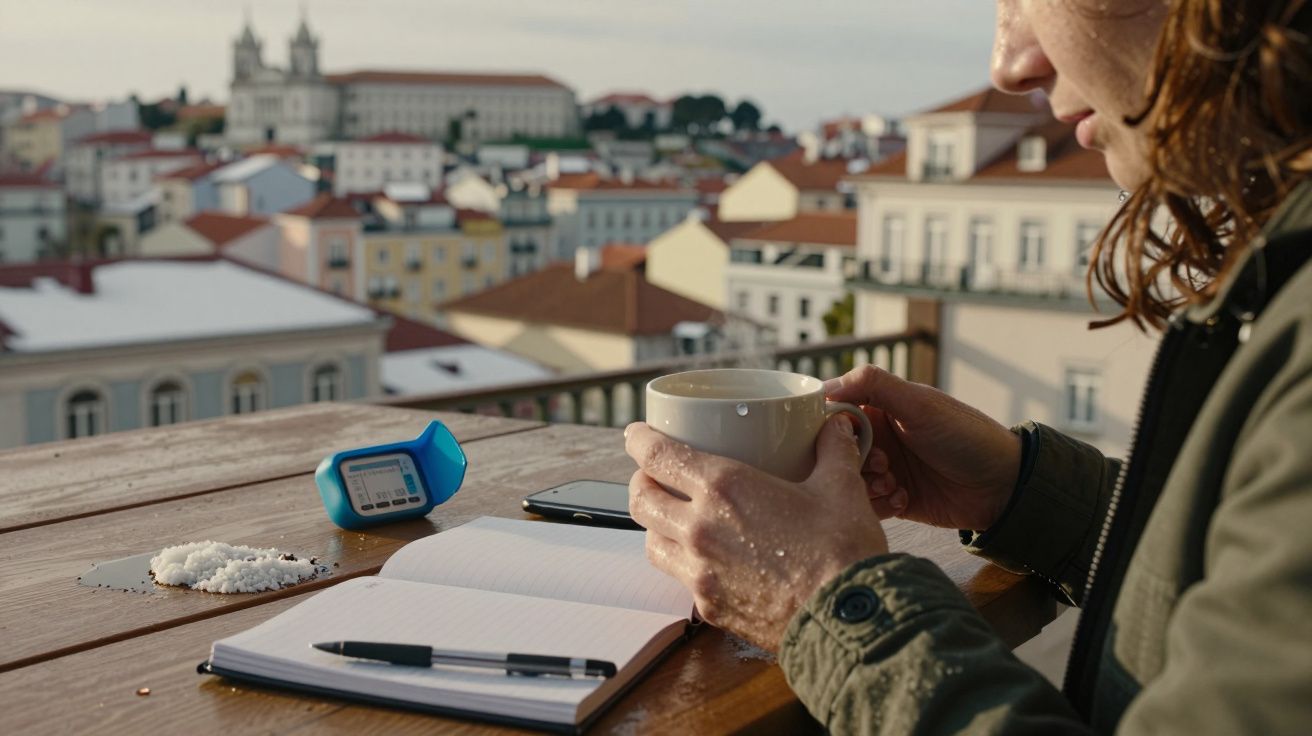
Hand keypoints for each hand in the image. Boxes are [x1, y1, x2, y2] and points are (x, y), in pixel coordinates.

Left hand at [625, 416, 888, 651]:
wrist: (846, 621)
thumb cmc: (842, 552)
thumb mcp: (841, 488)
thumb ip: (834, 450)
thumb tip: (838, 426)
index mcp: (724, 488)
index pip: (657, 456)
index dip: (639, 440)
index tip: (636, 433)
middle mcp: (700, 528)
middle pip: (641, 499)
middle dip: (640, 481)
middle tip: (654, 474)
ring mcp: (700, 572)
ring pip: (651, 542)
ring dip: (654, 524)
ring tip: (672, 515)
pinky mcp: (709, 607)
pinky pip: (679, 579)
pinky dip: (682, 563)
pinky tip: (703, 558)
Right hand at [824, 364, 1020, 531]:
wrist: (1003, 486)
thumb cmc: (966, 436)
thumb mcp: (920, 404)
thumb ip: (874, 385)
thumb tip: (826, 387)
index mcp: (882, 408)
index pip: (836, 412)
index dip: (831, 425)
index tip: (839, 438)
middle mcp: (880, 437)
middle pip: (837, 449)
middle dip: (851, 459)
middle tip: (880, 463)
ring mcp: (886, 469)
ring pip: (849, 479)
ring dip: (865, 483)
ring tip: (893, 483)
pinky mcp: (893, 499)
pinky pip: (867, 504)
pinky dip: (879, 503)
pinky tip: (904, 499)